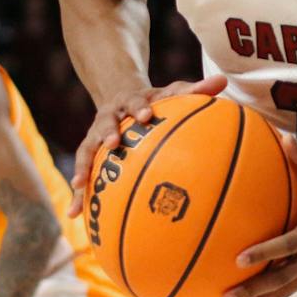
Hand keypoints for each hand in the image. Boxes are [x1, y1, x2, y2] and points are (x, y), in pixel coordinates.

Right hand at [68, 75, 226, 216]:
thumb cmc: (155, 101)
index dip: (139, 107)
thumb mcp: (173, 92)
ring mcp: (96, 134)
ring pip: (87, 149)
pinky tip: (73, 215)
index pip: (135, 100)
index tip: (145, 116)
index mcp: (130, 100)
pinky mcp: (89, 151)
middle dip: (107, 132)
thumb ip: (196, 89)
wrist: (120, 98)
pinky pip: (83, 173)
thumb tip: (223, 80)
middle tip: (112, 143)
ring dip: (83, 165)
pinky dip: (78, 194)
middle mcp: (110, 116)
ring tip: (80, 184)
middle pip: (105, 122)